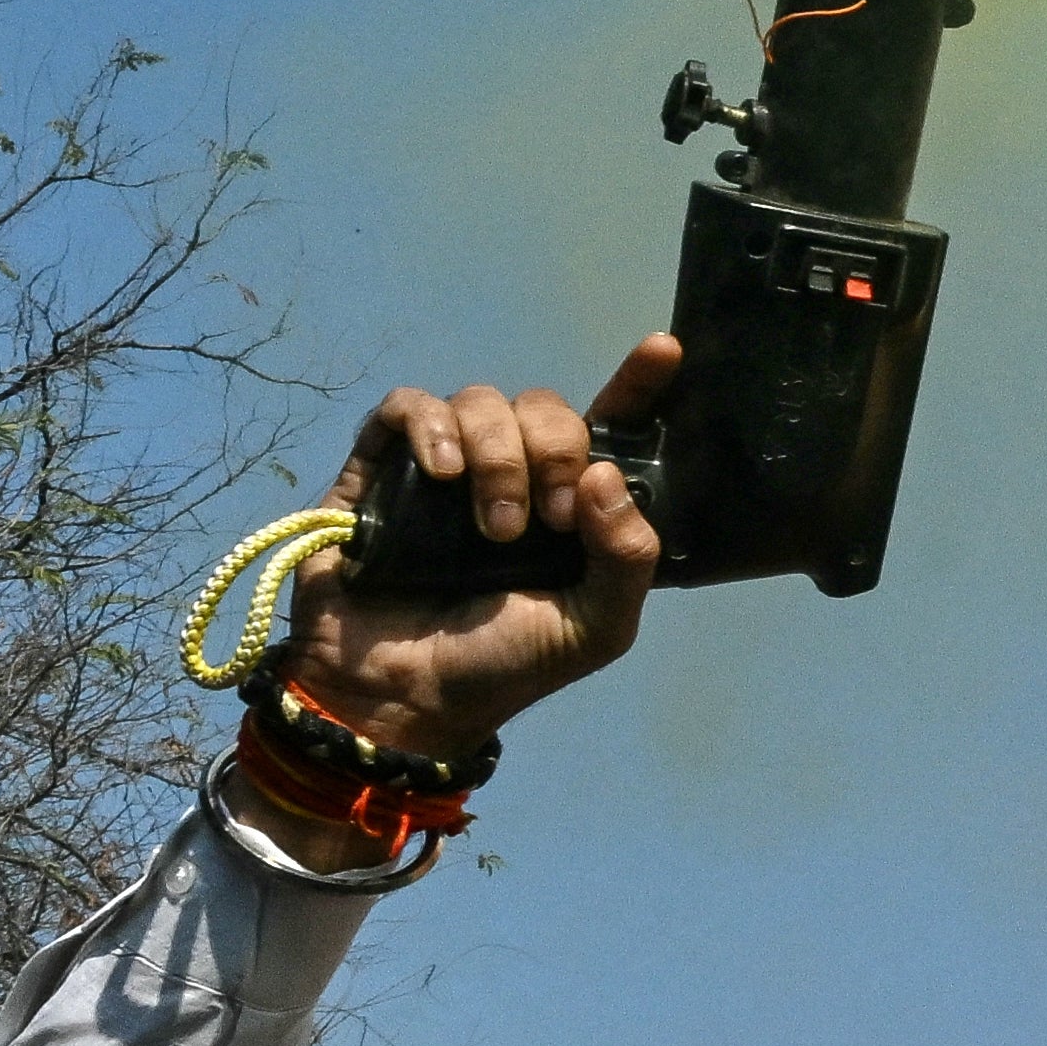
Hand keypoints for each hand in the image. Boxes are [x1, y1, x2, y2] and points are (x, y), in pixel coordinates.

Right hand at [278, 335, 678, 777]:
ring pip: (482, 401)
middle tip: (550, 519)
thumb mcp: (592, 628)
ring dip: (498, 456)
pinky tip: (441, 472)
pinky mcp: (383, 467)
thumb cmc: (501, 666)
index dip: (637, 384)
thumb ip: (626, 559)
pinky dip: (430, 427)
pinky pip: (409, 406)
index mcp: (572, 506)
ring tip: (492, 529)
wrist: (400, 696)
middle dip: (556, 451)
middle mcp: (514, 475)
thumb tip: (609, 475)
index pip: (612, 428)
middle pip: (546, 408)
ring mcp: (447, 468)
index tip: (663, 349)